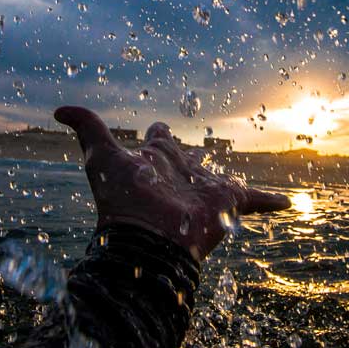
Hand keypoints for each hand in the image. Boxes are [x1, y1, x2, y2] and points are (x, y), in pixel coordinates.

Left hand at [54, 106, 290, 261]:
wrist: (150, 239)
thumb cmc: (123, 199)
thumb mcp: (101, 156)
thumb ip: (86, 127)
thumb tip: (58, 108)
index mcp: (155, 161)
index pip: (158, 142)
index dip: (158, 134)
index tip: (160, 127)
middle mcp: (181, 175)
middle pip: (190, 160)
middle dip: (193, 157)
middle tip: (199, 151)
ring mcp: (204, 190)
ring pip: (222, 180)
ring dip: (233, 182)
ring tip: (241, 184)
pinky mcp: (228, 202)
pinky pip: (256, 200)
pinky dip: (273, 201)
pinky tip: (290, 202)